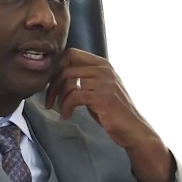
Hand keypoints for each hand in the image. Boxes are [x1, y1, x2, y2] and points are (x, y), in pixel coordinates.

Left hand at [45, 48, 174, 181]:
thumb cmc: (113, 111)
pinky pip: (73, 97)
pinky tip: (66, 116)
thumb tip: (58, 76)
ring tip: (60, 110)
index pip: (71, 53)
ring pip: (68, 83)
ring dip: (59, 99)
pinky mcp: (102, 97)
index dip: (57, 67)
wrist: (133, 128)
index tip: (52, 83)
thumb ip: (85, 78)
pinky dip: (66, 108)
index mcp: (102, 64)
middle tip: (49, 101)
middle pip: (66, 69)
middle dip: (53, 87)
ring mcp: (104, 83)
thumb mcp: (100, 88)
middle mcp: (103, 70)